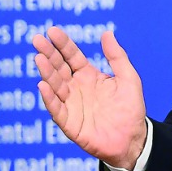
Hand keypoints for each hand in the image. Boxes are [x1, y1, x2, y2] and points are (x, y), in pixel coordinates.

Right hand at [33, 26, 147, 168]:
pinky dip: (49, 98)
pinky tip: (43, 85)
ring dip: (46, 72)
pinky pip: (56, 109)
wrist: (133, 139)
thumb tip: (107, 33)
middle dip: (48, 54)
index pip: (71, 56)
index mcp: (88, 76)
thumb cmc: (130, 109)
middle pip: (58, 68)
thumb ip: (117, 57)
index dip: (62, 44)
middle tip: (37, 40)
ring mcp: (71, 105)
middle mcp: (76, 88)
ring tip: (39, 59)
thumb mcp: (129, 79)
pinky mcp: (69, 123)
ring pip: (55, 86)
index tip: (52, 31)